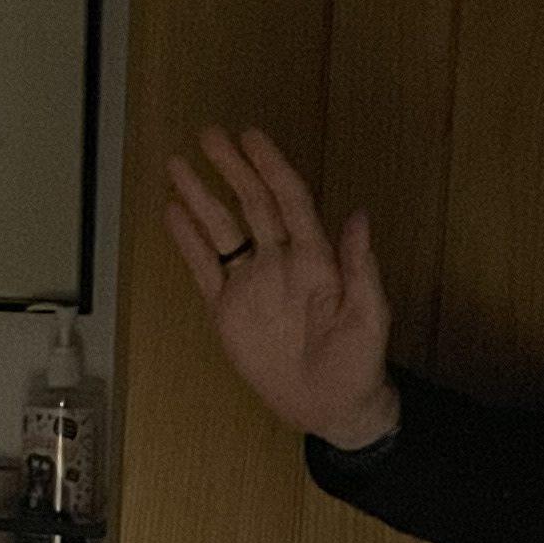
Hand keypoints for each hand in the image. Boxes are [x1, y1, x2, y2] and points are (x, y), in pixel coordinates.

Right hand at [163, 127, 397, 450]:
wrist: (331, 406)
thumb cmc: (358, 362)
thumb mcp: (369, 315)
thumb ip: (362, 267)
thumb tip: (359, 217)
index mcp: (315, 259)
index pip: (289, 200)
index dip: (271, 166)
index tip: (252, 138)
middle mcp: (280, 263)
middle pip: (251, 204)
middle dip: (231, 169)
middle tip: (209, 135)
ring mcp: (251, 285)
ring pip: (222, 231)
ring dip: (201, 197)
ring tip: (178, 166)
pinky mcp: (228, 311)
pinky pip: (204, 270)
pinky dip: (188, 242)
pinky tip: (174, 214)